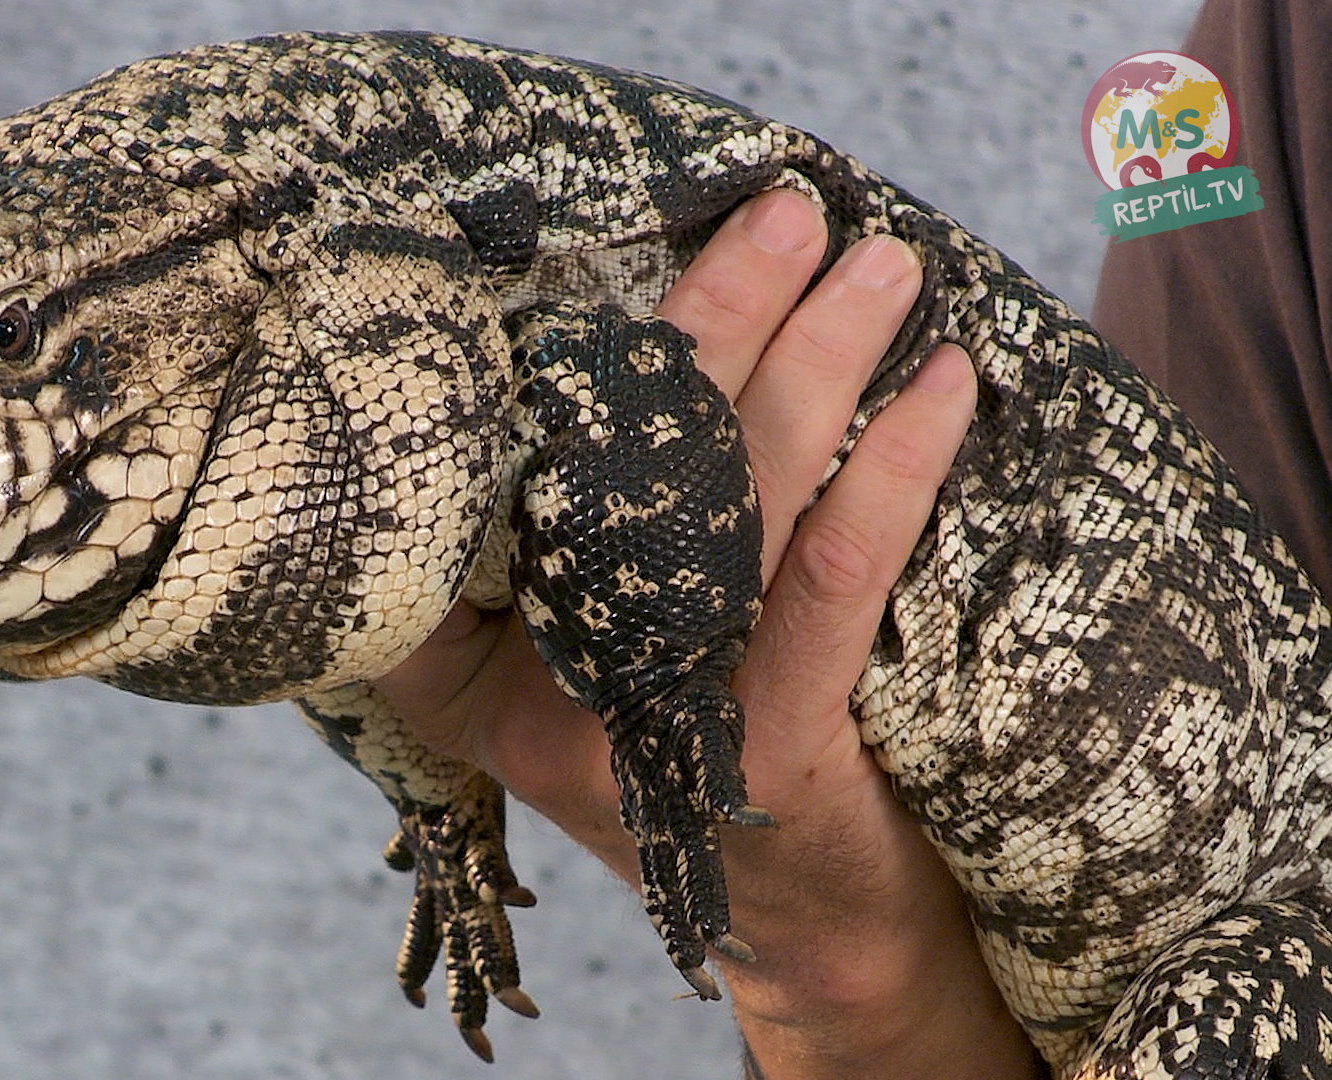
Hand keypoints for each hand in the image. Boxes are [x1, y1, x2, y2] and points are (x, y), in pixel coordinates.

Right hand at [374, 190, 1039, 1077]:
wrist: (800, 930)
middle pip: (616, 458)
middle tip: (778, 213)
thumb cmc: (683, 758)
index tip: (569, 250)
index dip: (512, 363)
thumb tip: (565, 369)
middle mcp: (539, 682)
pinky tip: (941, 392)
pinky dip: (889, 472)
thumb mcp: (570, 663)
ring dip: (813, 361)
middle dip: (708, 319)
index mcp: (463, 657)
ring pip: (725, 498)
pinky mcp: (766, 743)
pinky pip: (830, 581)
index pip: (469, 482)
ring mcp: (649, 714)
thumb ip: (532, 556)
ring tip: (877, 263)